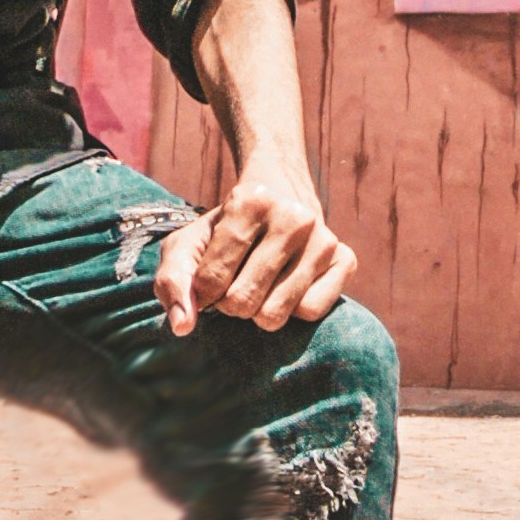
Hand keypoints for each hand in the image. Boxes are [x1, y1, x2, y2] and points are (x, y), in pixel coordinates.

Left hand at [155, 159, 354, 336]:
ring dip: (258, 311)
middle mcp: (294, 216)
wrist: (280, 193)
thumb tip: (183, 326)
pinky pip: (310, 312)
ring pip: (276, 313)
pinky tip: (286, 286)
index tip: (207, 282)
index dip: (203, 292)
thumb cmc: (225, 229)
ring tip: (258, 285)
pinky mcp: (346, 259)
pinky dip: (292, 309)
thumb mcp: (188, 243)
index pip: (212, 279)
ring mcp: (324, 238)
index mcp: (250, 200)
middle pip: (243, 301)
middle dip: (230, 304)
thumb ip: (173, 281)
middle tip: (235, 281)